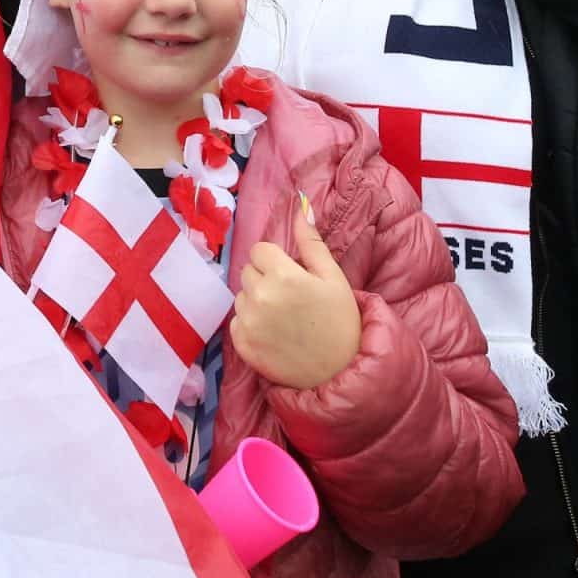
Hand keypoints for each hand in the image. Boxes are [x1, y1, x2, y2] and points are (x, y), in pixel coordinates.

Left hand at [229, 198, 362, 390]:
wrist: (340, 372)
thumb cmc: (341, 321)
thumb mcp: (333, 278)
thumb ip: (312, 242)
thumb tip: (301, 206)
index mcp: (284, 275)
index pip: (259, 250)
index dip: (275, 260)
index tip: (291, 275)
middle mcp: (260, 296)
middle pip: (248, 271)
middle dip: (265, 278)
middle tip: (290, 298)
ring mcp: (248, 322)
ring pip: (241, 296)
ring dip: (256, 301)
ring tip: (283, 318)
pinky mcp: (242, 345)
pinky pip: (236, 322)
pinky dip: (250, 325)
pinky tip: (273, 334)